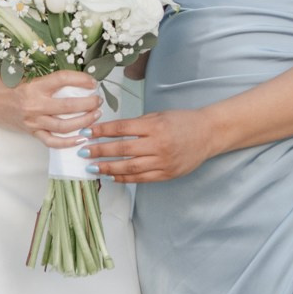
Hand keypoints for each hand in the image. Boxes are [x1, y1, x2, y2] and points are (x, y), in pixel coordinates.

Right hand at [10, 72, 106, 148]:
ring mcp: (33, 121)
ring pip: (64, 126)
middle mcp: (34, 105)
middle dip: (88, 103)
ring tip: (95, 115)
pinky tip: (81, 138)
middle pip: (69, 106)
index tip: (92, 81)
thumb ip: (47, 80)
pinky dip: (68, 142)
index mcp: (34, 86)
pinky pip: (52, 141)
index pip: (63, 80)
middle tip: (98, 100)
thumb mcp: (25, 76)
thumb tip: (74, 80)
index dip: (81, 80)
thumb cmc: (4, 84)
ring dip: (84, 121)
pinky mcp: (31, 132)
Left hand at [87, 107, 213, 182]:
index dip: (102, 131)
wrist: (208, 134)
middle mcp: (158, 144)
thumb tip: (111, 132)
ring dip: (108, 168)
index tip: (87, 133)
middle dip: (100, 151)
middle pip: (123, 149)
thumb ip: (138, 125)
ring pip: (130, 167)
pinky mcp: (167, 174)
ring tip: (93, 168)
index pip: (122, 128)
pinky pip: (142, 178)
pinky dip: (125, 178)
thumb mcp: (159, 115)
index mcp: (155, 126)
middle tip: (83, 152)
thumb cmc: (182, 121)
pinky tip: (112, 176)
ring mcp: (163, 161)